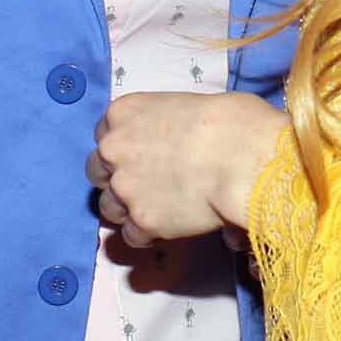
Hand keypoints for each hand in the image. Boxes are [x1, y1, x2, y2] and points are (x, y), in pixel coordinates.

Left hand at [86, 91, 289, 249]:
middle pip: (96, 171)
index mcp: (123, 112)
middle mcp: (114, 148)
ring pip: (110, 207)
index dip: (123, 148)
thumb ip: (167, 127)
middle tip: (145, 184)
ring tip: (161, 207)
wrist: (244, 156)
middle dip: (116, 178)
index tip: (140, 155)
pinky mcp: (142, 221)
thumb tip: (184, 150)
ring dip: (129, 209)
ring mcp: (124, 187)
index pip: (103, 133)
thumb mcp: (188, 106)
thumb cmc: (229, 120)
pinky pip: (133, 235)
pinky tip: (171, 224)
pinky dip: (148, 233)